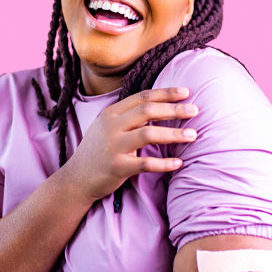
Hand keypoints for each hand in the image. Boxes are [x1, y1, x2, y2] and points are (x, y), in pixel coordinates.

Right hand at [63, 86, 199, 202]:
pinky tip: (179, 163)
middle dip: (173, 109)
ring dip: (174, 134)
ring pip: (148, 134)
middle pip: (147, 111)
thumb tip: (161, 105)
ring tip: (193, 135)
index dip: (165, 93)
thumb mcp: (108, 127)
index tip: (186, 92)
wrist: (77, 178)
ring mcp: (113, 147)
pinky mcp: (117, 167)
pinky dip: (164, 163)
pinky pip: (145, 163)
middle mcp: (111, 126)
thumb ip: (128, 116)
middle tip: (195, 110)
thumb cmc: (99, 151)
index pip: (142, 97)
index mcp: (111, 113)